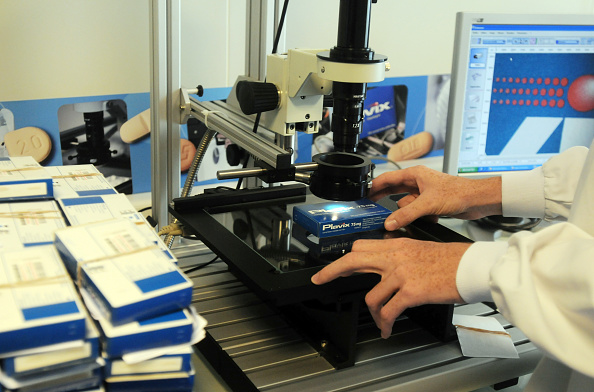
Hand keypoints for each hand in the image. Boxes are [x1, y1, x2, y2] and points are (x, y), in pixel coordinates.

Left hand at [311, 237, 470, 338]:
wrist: (472, 267)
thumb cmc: (453, 260)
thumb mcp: (422, 248)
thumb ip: (401, 254)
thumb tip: (387, 265)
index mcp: (397, 244)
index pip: (362, 246)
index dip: (346, 257)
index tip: (336, 264)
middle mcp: (395, 256)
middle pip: (353, 260)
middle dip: (332, 271)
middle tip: (320, 279)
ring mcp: (401, 273)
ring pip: (371, 296)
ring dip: (373, 313)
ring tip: (380, 321)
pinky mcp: (410, 291)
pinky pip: (388, 311)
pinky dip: (384, 324)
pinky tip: (387, 329)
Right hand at [369, 166, 501, 230]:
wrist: (477, 201)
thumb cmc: (458, 193)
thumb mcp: (427, 204)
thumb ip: (406, 214)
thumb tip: (389, 222)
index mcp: (414, 174)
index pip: (387, 178)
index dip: (374, 185)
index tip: (363, 193)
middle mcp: (417, 182)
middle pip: (393, 190)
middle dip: (383, 199)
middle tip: (369, 207)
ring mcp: (423, 193)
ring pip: (404, 204)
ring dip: (405, 212)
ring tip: (403, 219)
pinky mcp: (429, 204)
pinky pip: (414, 211)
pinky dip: (417, 217)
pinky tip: (426, 220)